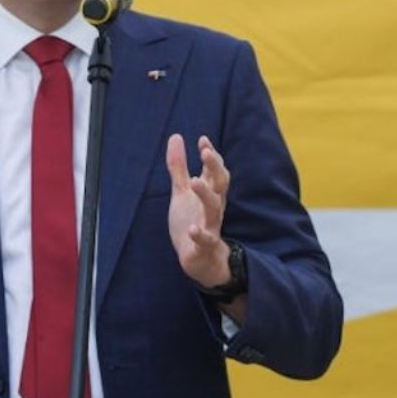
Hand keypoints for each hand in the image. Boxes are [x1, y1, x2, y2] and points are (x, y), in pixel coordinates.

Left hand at [166, 134, 230, 286]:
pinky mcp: (204, 246)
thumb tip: (176, 136)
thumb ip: (178, 166)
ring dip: (206, 195)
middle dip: (214, 167)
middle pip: (220, 184)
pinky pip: (206, 240)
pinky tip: (193, 229)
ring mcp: (210, 226)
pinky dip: (200, 235)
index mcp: (209, 193)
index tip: (202, 140)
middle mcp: (213, 207)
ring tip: (194, 182)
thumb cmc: (192, 220)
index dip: (211, 155)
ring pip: (214, 208)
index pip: (214, 171)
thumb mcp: (181, 192)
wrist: (200, 261)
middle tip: (206, 152)